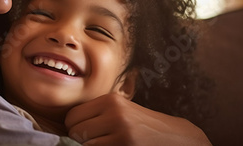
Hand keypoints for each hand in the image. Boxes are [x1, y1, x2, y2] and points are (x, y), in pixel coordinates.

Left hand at [65, 94, 210, 145]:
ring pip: (85, 145)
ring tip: (107, 143)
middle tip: (97, 140)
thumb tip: (67, 127)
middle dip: (80, 139)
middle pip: (75, 131)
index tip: (85, 132)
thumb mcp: (120, 110)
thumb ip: (96, 113)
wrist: (175, 137)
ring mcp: (121, 133)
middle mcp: (114, 114)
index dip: (75, 127)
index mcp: (109, 100)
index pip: (72, 116)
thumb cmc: (141, 125)